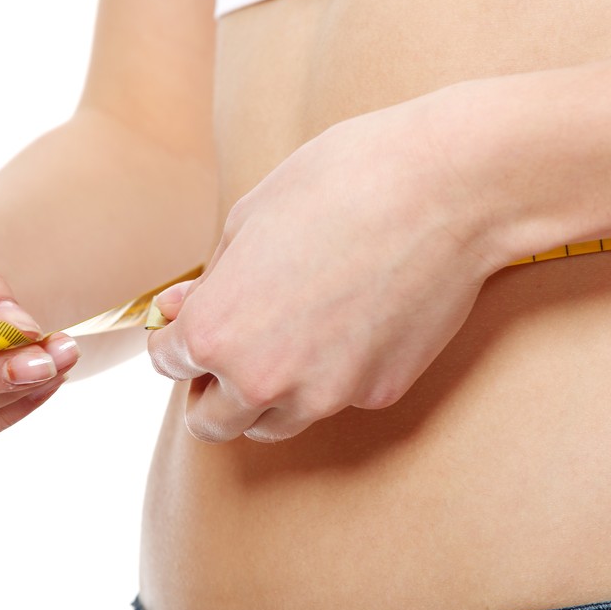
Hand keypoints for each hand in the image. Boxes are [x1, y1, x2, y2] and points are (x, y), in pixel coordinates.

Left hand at [146, 94, 501, 442]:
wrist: (443, 190)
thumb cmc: (338, 183)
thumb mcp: (249, 219)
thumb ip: (209, 281)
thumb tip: (172, 310)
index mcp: (215, 333)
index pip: (168, 363)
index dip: (175, 337)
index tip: (193, 322)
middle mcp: (263, 380)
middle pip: (211, 422)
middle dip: (212, 389)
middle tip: (233, 349)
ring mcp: (324, 396)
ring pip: (272, 426)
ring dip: (267, 396)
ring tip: (292, 338)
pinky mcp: (378, 394)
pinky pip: (337, 399)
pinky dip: (333, 375)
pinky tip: (355, 321)